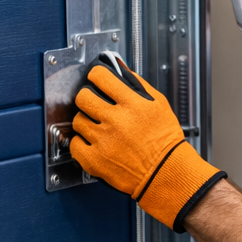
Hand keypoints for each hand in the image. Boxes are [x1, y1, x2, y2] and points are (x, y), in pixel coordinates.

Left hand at [71, 55, 225, 231]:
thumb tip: (119, 69)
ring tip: (98, 126)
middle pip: (83, 97)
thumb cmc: (165, 141)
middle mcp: (116, 120)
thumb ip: (138, 84)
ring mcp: (104, 141)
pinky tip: (93, 142)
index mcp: (133, 104)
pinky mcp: (95, 160)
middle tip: (93, 102)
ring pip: (78, 120)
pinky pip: (75, 144)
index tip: (96, 79)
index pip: (100, 76)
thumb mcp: (159, 104)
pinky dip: (82, 142)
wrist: (166, 172)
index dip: (96, 75)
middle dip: (87, 97)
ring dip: (86, 121)